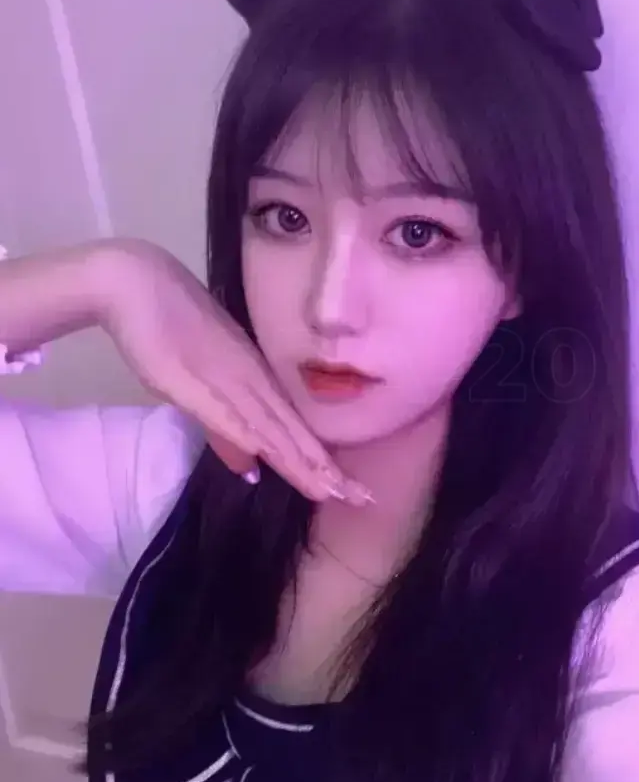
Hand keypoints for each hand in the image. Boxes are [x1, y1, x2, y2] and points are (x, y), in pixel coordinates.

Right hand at [96, 239, 368, 504]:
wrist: (134, 281)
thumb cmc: (168, 324)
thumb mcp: (200, 385)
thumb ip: (225, 427)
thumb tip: (251, 470)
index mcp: (255, 380)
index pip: (295, 429)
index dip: (322, 462)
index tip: (352, 491)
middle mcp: (249, 379)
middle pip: (292, 432)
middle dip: (324, 470)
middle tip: (362, 500)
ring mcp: (223, 377)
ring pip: (267, 426)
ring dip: (297, 459)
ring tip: (331, 489)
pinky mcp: (190, 378)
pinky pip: (221, 411)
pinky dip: (244, 433)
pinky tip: (264, 457)